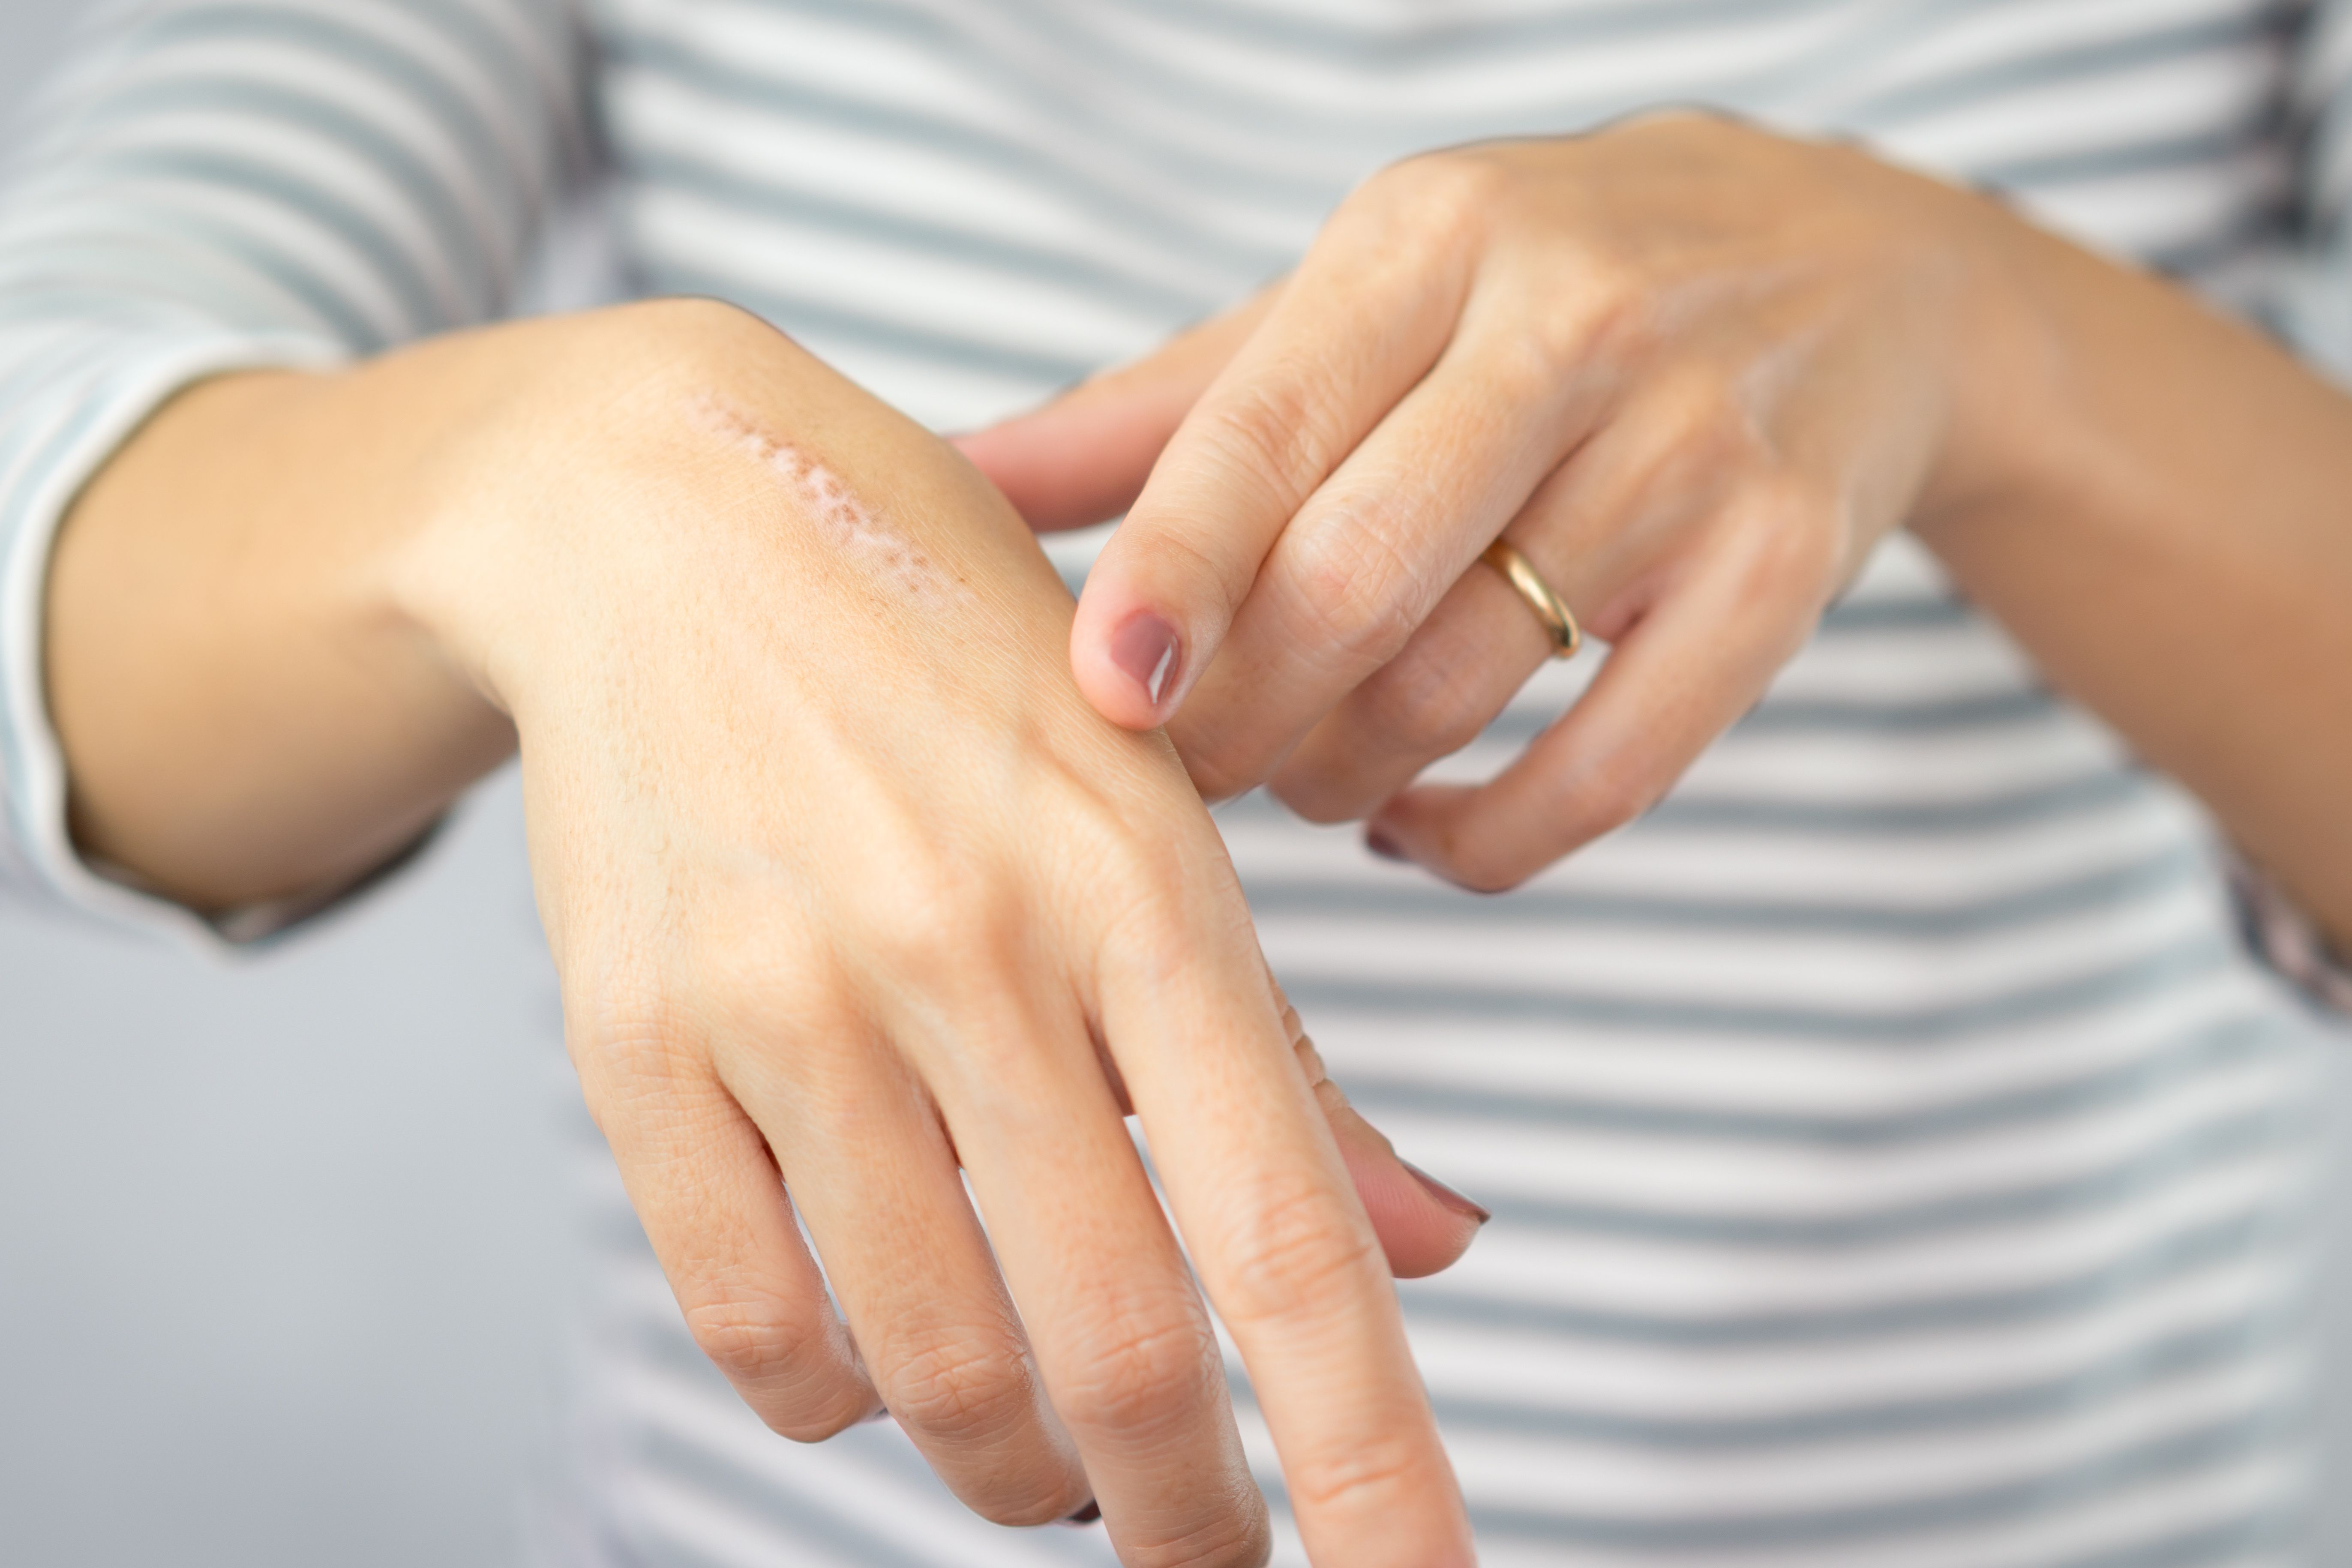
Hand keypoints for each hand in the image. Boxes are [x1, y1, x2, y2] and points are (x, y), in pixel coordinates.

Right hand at [49, 300, 1483, 1564]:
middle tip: (1211, 1555)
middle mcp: (971, 945)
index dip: (1368, 1454)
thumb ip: (1287, 1055)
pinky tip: (883, 1369)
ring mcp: (787, 998)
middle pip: (1110, 1342)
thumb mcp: (1155, 812)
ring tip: (1049, 1461)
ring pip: (931, 1363)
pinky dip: (839, 1398)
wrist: (666, 517)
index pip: (1286, 1232)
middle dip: (1187, 1513)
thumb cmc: (953, 664)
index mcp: (1142, 882)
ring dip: (1015, 1470)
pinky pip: (753, 1319)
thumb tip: (1433, 1250)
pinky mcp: (634, 1039)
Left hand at [962, 114, 2034, 887]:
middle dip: (1242, 716)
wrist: (1853, 267)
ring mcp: (1694, 451)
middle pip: (1358, 578)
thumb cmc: (1538, 296)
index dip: (1170, 576)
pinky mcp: (1784, 572)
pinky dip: (1484, 841)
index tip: (1099, 692)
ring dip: (1344, 779)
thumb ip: (1159, 411)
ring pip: (1464, 687)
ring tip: (1310, 775)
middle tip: (1190, 767)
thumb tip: (954, 485)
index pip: (1265, 430)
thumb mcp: (1356, 301)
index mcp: (1430, 239)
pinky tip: (1425, 826)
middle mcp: (1570, 328)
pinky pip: (1605, 772)